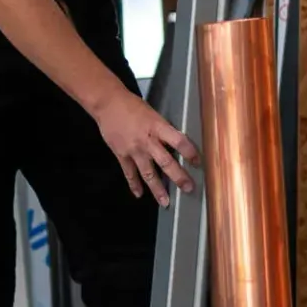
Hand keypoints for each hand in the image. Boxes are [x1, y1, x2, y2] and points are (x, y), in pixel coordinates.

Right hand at [91, 88, 198, 204]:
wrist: (108, 104)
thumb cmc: (133, 106)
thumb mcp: (154, 114)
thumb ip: (163, 130)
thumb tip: (176, 144)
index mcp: (158, 127)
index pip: (179, 141)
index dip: (190, 153)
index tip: (198, 163)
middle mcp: (147, 141)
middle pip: (166, 162)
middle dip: (178, 177)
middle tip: (189, 189)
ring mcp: (133, 150)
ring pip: (148, 173)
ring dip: (157, 189)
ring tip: (165, 202)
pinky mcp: (121, 155)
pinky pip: (129, 173)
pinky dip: (134, 185)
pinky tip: (139, 195)